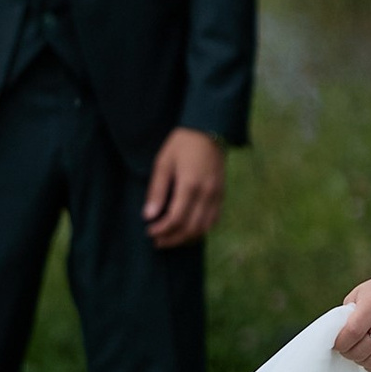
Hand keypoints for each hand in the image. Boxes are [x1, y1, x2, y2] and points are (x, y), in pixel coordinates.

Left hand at [143, 128, 227, 249]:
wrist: (209, 130)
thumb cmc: (182, 144)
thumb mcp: (163, 162)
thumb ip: (157, 190)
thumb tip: (149, 216)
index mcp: (190, 184)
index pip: (176, 218)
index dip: (162, 230)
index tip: (149, 231)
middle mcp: (207, 193)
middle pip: (191, 228)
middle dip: (172, 239)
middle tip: (157, 241)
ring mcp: (217, 195)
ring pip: (204, 228)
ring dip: (186, 238)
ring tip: (171, 239)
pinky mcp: (222, 195)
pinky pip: (213, 220)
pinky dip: (200, 230)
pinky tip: (187, 230)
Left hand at [334, 271, 370, 371]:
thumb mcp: (358, 295)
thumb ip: (345, 315)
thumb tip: (334, 338)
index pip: (352, 332)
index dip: (340, 343)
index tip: (337, 343)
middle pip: (361, 350)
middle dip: (348, 353)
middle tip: (347, 347)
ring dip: (361, 360)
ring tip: (359, 350)